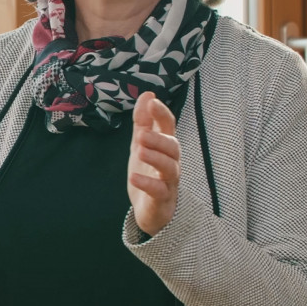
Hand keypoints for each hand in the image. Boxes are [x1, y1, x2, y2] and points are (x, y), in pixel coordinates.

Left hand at [127, 92, 180, 235]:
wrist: (148, 210)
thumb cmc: (148, 173)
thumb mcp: (141, 145)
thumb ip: (143, 122)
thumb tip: (147, 95)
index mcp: (165, 147)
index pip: (169, 126)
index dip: (162, 113)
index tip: (152, 101)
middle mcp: (171, 163)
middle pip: (173, 147)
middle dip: (159, 139)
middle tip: (142, 135)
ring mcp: (169, 182)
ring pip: (170, 168)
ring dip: (156, 157)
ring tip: (140, 150)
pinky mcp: (162, 200)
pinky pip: (159, 191)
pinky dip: (147, 184)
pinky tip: (134, 177)